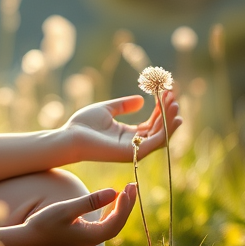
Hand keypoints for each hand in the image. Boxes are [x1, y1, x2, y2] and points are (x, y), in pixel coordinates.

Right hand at [23, 184, 137, 245]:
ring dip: (120, 208)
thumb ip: (90, 201)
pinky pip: (103, 224)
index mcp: (91, 236)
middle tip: (133, 185)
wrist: (28, 240)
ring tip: (126, 191)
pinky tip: (111, 202)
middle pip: (118, 223)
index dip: (125, 205)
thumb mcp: (66, 209)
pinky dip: (110, 212)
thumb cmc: (44, 224)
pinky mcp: (82, 236)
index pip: (116, 221)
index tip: (127, 188)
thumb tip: (114, 192)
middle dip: (127, 204)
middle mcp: (93, 240)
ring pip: (112, 224)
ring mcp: (88, 239)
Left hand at [61, 91, 180, 163]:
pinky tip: (172, 117)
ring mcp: (134, 150)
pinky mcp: (132, 152)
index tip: (166, 93)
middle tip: (173, 95)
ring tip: (175, 103)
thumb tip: (142, 99)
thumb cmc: (83, 124)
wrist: (69, 136)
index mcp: (128, 135)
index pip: (151, 124)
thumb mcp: (107, 109)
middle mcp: (134, 144)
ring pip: (160, 136)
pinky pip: (155, 142)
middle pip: (158, 129)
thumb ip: (124, 105)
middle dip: (167, 113)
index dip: (160, 109)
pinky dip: (166, 130)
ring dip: (170, 120)